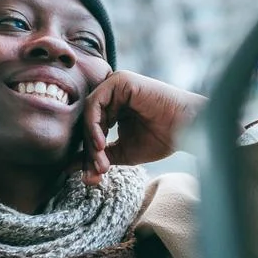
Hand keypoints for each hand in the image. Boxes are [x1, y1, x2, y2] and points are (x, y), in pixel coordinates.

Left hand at [80, 72, 206, 185]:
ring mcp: (115, 84)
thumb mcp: (123, 152)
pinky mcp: (120, 81)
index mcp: (114, 107)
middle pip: (87, 122)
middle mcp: (112, 93)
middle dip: (89, 151)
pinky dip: (94, 125)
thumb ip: (98, 156)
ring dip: (91, 141)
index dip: (89, 154)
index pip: (90, 129)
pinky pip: (95, 102)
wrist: (188, 129)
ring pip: (89, 113)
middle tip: (94, 173)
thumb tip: (69, 167)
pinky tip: (102, 143)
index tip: (92, 176)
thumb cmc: (162, 138)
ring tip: (101, 161)